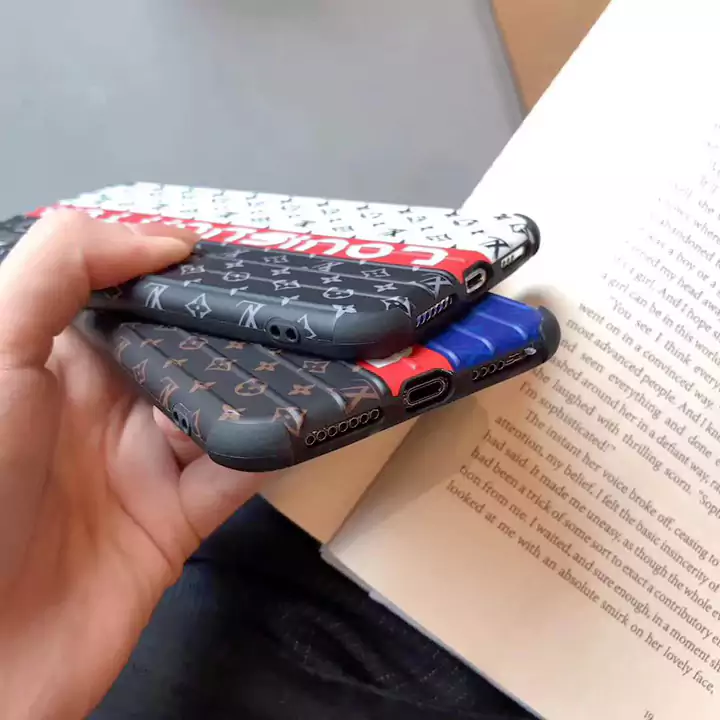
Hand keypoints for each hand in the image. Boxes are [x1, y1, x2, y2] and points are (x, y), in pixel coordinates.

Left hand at [0, 210, 261, 718]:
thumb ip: (61, 270)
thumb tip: (164, 239)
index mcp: (57, 359)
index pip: (131, 296)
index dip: (180, 270)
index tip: (237, 253)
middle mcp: (105, 406)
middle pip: (188, 351)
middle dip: (237, 327)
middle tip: (298, 301)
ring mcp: (143, 464)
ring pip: (222, 408)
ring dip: (266, 386)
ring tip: (320, 352)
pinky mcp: (176, 521)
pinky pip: (236, 475)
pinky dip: (273, 449)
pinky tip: (307, 419)